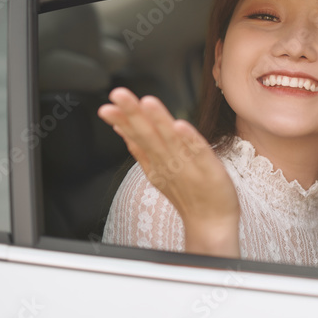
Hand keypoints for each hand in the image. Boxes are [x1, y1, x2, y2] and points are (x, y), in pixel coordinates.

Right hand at [97, 87, 240, 256]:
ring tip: (146, 102)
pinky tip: (180, 125)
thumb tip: (123, 129)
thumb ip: (141, 150)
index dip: (122, 120)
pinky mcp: (209, 170)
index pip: (136, 137)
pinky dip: (189, 139)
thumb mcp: (157, 171)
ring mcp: (188, 166)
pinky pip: (199, 152)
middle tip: (118, 94)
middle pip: (148, 135)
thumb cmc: (187, 194)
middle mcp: (168, 163)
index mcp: (156, 162)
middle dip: (132, 113)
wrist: (211, 223)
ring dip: (158, 120)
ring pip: (170, 139)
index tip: (107, 105)